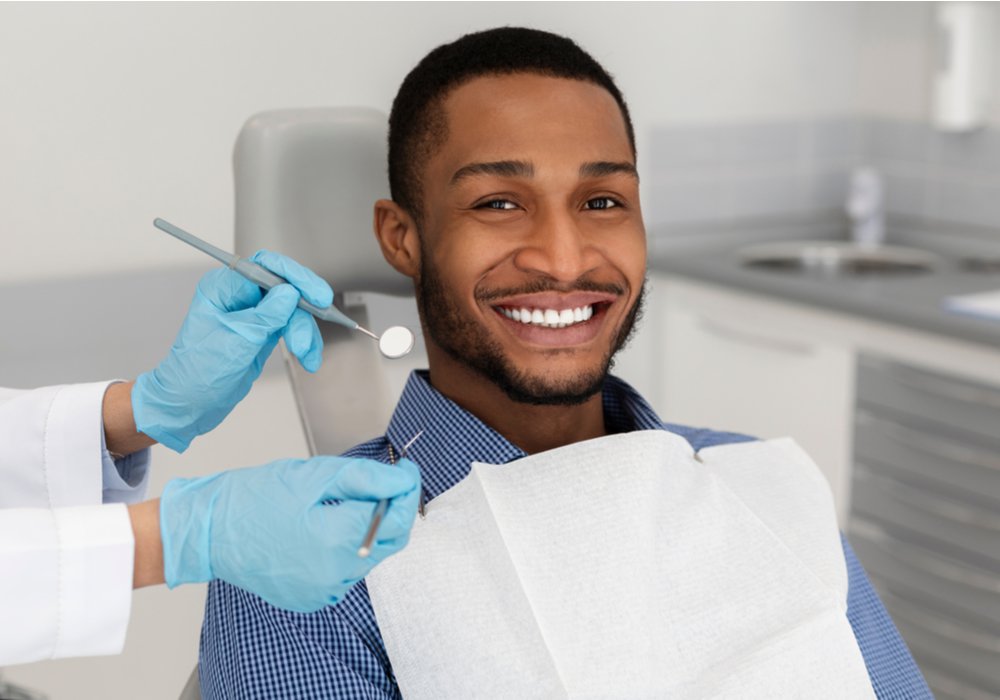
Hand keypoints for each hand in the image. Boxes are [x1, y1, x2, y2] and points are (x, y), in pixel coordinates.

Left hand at [132, 250, 331, 451]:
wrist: (189, 404)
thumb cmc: (196, 373)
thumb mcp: (235, 342)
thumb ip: (265, 316)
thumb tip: (290, 293)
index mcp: (223, 288)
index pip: (265, 267)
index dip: (294, 277)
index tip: (315, 295)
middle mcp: (239, 296)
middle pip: (285, 287)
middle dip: (303, 310)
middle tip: (318, 322)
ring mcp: (253, 313)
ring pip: (293, 310)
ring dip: (305, 332)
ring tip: (306, 355)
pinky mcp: (264, 332)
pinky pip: (292, 328)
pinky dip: (304, 342)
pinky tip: (308, 358)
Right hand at [159, 456, 420, 611]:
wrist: (206, 532)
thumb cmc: (253, 497)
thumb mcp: (314, 475)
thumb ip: (366, 479)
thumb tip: (404, 480)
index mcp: (337, 541)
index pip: (397, 516)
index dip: (408, 489)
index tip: (407, 470)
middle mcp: (335, 575)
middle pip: (390, 542)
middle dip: (393, 510)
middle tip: (384, 483)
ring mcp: (323, 592)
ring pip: (369, 557)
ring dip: (369, 530)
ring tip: (342, 504)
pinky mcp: (311, 600)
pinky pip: (346, 573)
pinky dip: (347, 551)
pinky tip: (324, 530)